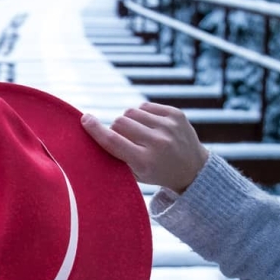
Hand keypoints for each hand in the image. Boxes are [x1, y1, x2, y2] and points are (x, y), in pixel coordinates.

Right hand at [81, 102, 208, 193]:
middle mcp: (158, 143)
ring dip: (130, 121)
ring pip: (131, 112)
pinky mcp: (176, 114)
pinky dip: (143, 115)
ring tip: (140, 133)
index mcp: (145, 162)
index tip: (85, 119)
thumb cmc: (157, 172)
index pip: (113, 141)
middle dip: (116, 128)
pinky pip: (145, 106)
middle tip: (125, 139)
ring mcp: (169, 127)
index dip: (96, 130)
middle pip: (120, 122)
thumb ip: (116, 155)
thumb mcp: (136, 174)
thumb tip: (91, 128)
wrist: (194, 169)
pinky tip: (151, 126)